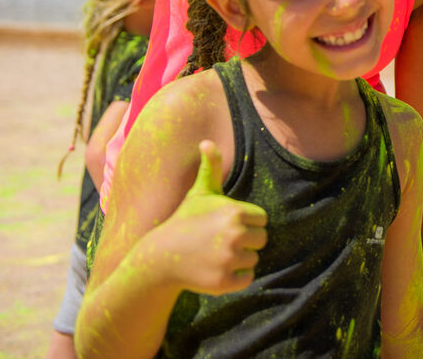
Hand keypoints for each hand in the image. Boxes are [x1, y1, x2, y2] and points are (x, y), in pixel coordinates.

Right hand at [160, 140, 267, 295]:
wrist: (160, 257)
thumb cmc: (185, 221)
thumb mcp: (199, 193)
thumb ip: (210, 167)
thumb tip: (206, 140)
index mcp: (235, 212)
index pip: (261, 219)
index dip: (245, 222)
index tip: (224, 224)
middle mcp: (235, 235)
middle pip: (261, 239)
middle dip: (244, 241)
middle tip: (219, 241)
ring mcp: (229, 260)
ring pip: (253, 259)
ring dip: (238, 260)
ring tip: (214, 255)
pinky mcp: (224, 282)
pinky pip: (247, 279)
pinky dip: (234, 278)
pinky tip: (214, 269)